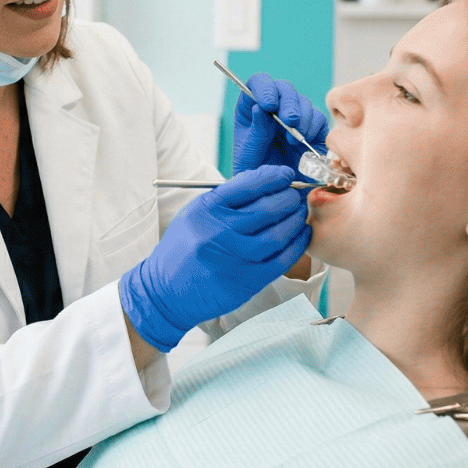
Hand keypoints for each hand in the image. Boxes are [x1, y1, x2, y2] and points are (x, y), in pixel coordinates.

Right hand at [120, 165, 312, 350]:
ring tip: (299, 214)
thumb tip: (265, 182)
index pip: (249, 185)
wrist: (166, 291)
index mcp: (206, 210)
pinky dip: (296, 245)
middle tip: (296, 196)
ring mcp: (234, 258)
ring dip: (295, 220)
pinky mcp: (246, 280)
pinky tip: (301, 235)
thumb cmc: (183, 249)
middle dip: (289, 198)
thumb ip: (225, 199)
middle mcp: (219, 232)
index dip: (274, 177)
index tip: (286, 176)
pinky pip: (281, 260)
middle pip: (268, 208)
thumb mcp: (195, 214)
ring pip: (278, 234)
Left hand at [232, 73, 328, 174]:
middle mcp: (274, 107)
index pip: (258, 83)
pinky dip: (312, 128)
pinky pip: (318, 119)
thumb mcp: (249, 153)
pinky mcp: (312, 128)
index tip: (268, 104)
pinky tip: (302, 144)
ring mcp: (294, 116)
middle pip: (284, 88)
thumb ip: (256, 131)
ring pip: (303, 102)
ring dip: (301, 118)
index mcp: (252, 106)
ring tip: (292, 140)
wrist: (272, 190)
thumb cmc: (255, 170)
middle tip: (290, 121)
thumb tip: (260, 108)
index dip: (264, 88)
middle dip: (288, 103)